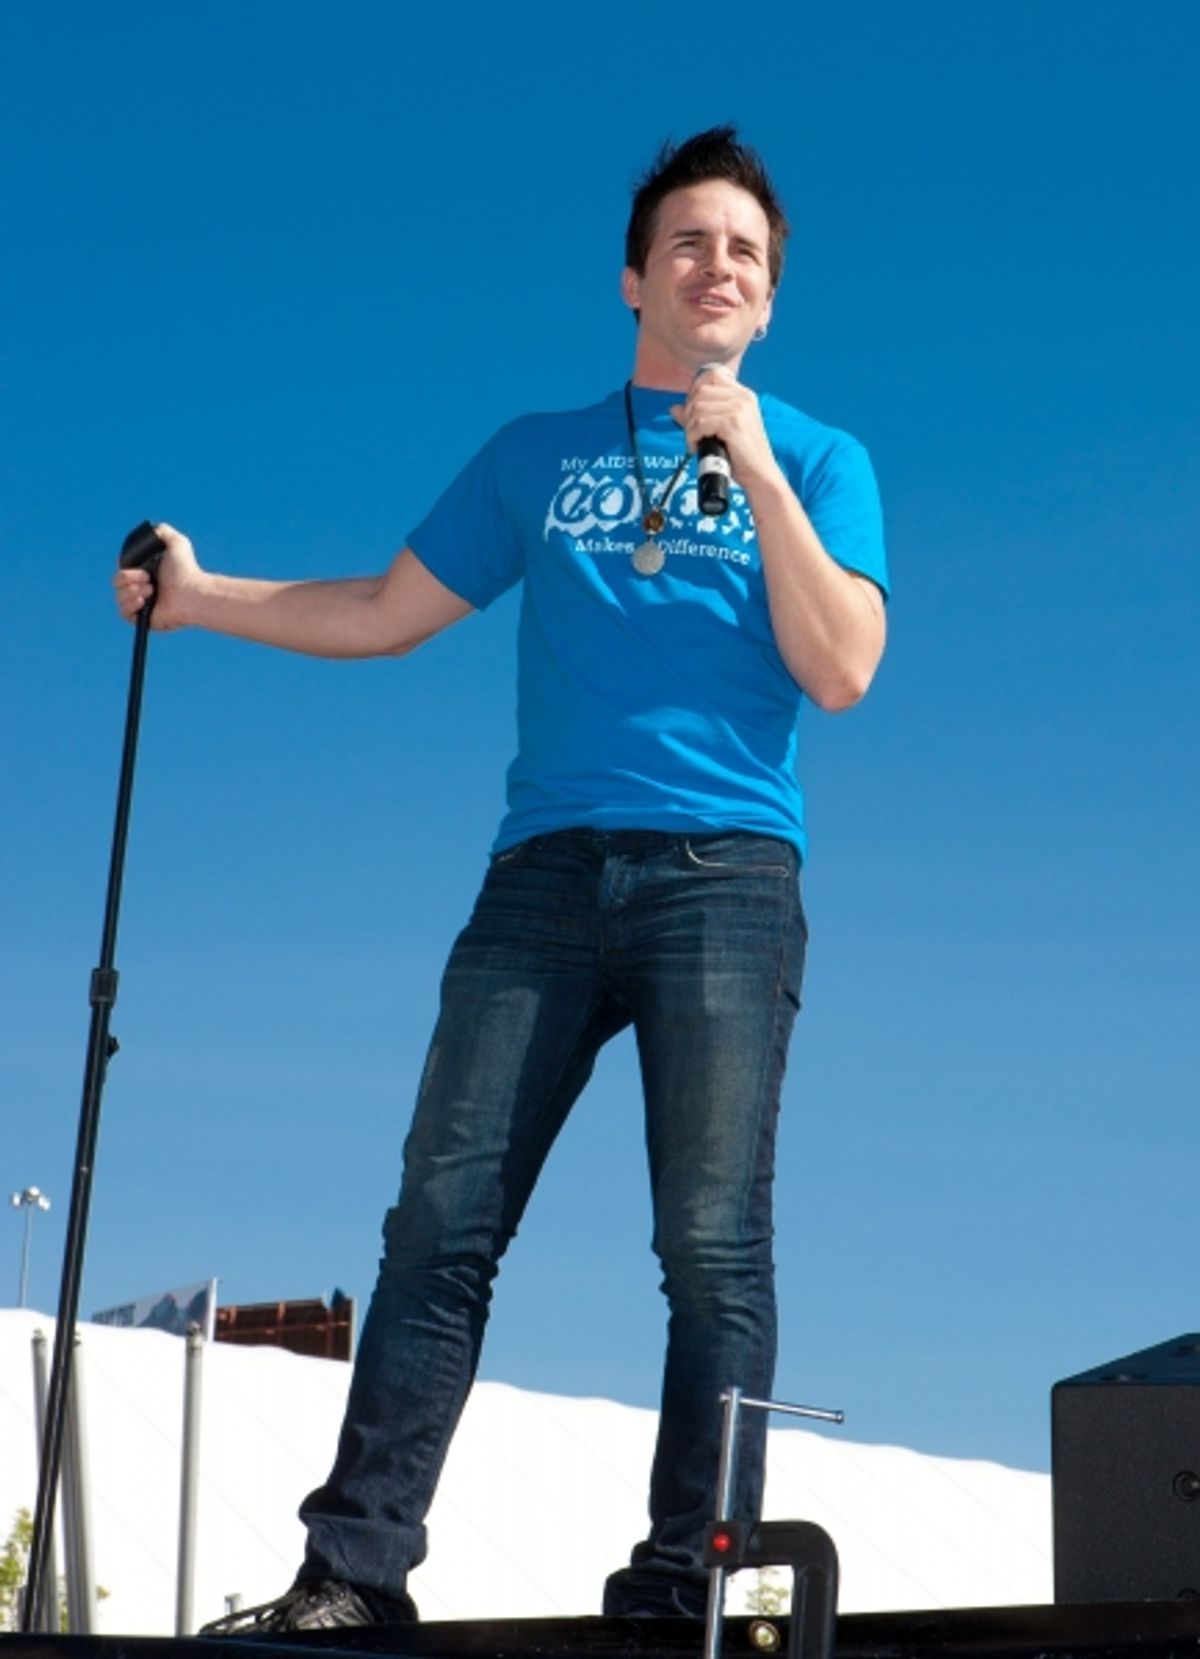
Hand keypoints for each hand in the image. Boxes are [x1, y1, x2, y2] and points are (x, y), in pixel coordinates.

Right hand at [113, 522, 201, 630]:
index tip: (141, 567)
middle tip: (149, 579)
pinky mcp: (142, 619)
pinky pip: (123, 612)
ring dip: (132, 590)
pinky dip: (130, 604)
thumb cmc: (187, 570)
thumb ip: (163, 532)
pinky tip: (143, 601)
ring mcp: (141, 605)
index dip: (126, 567)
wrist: (192, 592)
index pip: (123, 569)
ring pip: (119, 596)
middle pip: (117, 581)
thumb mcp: (177, 542)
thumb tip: (151, 531)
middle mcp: (142, 588)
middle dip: (129, 578)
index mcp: (145, 573)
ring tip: (151, 590)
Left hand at [670, 366, 780, 493]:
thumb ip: (699, 416)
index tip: (693, 412)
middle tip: (693, 432)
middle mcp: (742, 397)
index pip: (712, 375)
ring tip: (696, 442)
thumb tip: (674, 408)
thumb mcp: (720, 431)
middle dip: (689, 413)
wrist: (760, 475)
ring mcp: (739, 409)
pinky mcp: (732, 424)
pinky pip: (700, 424)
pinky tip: (697, 448)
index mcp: (743, 395)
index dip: (696, 390)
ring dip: (690, 428)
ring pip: (697, 408)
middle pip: (700, 391)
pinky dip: (693, 437)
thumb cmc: (741, 456)